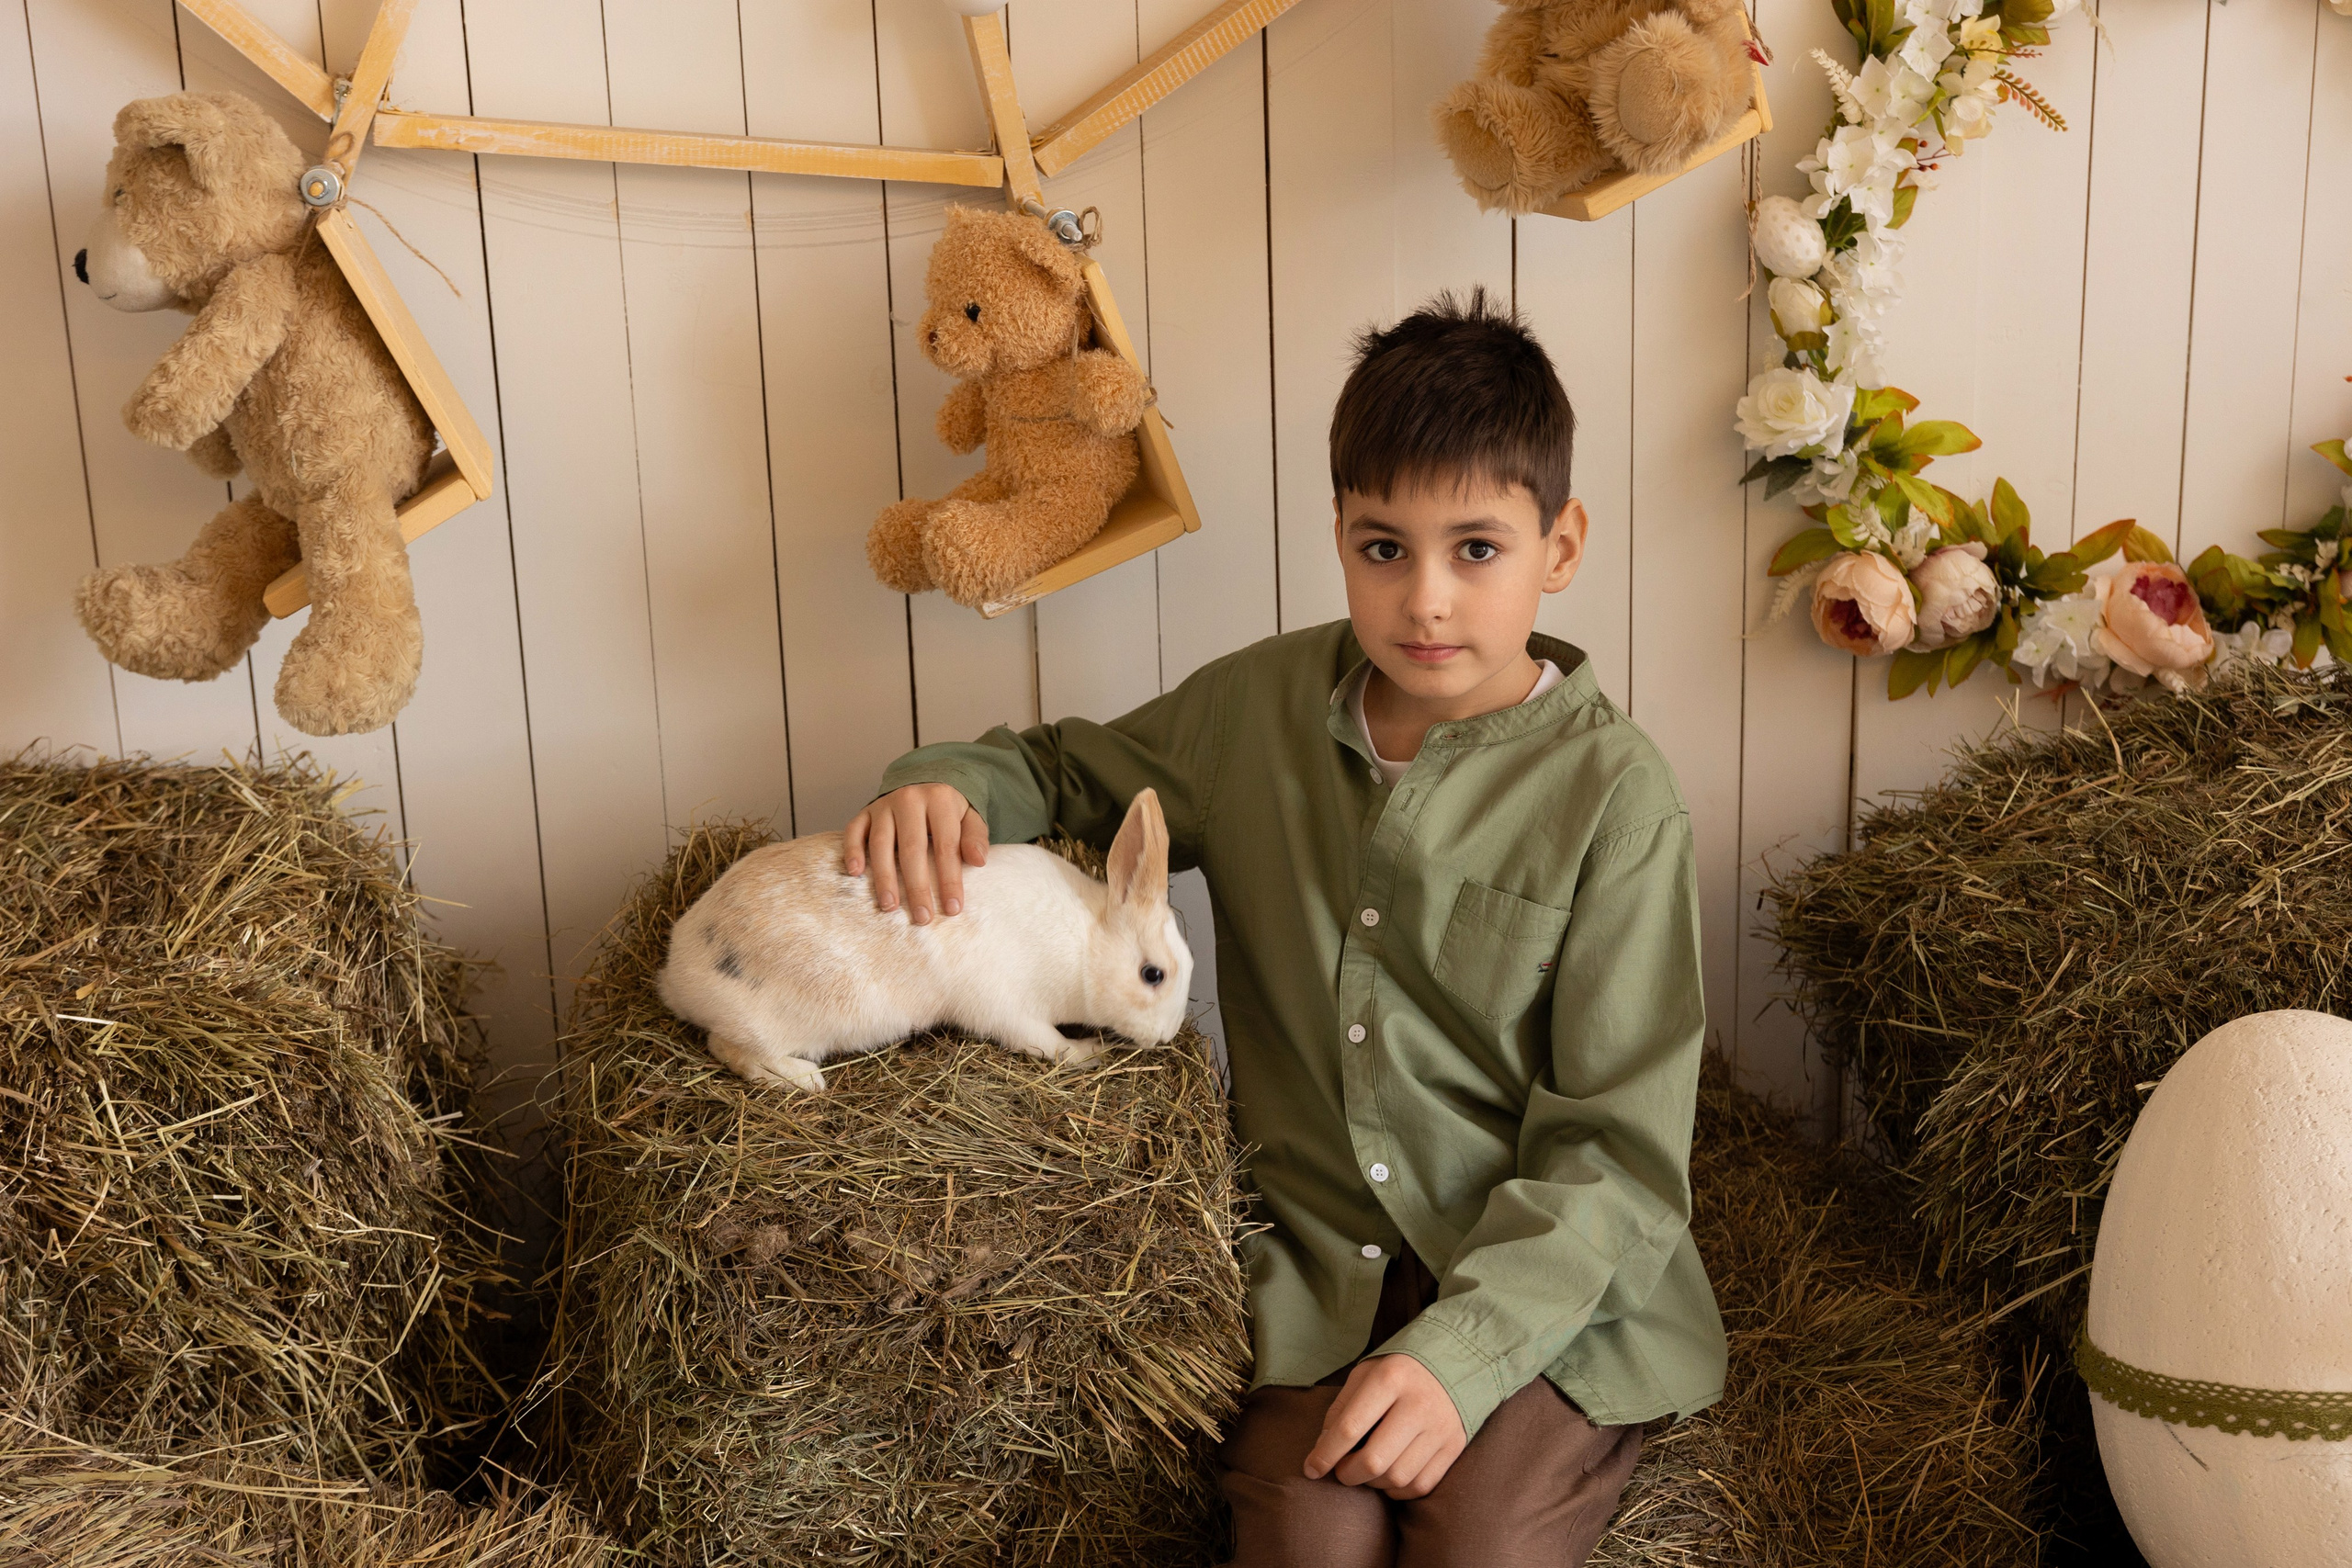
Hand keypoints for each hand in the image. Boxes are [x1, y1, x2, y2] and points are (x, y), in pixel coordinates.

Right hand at [843, 784, 987, 923]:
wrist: (924, 780)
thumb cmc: (949, 809)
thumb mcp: (970, 817)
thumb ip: (975, 837)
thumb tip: (979, 861)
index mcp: (939, 800)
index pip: (946, 845)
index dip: (949, 879)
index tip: (952, 909)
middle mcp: (909, 800)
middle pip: (912, 848)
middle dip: (917, 886)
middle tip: (922, 917)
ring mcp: (884, 805)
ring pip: (881, 843)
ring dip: (884, 877)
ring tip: (889, 906)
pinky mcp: (865, 811)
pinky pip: (854, 830)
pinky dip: (852, 850)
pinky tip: (855, 872)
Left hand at [1303, 1354, 1466, 1500]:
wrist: (1453, 1363)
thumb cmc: (1397, 1372)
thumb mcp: (1364, 1375)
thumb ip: (1340, 1410)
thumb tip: (1323, 1451)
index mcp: (1390, 1379)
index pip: (1349, 1428)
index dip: (1325, 1455)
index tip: (1311, 1469)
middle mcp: (1418, 1404)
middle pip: (1374, 1461)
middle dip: (1348, 1474)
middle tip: (1342, 1470)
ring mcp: (1440, 1427)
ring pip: (1397, 1478)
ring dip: (1373, 1483)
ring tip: (1366, 1469)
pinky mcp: (1454, 1446)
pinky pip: (1420, 1485)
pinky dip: (1398, 1490)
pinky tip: (1389, 1476)